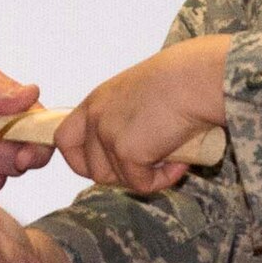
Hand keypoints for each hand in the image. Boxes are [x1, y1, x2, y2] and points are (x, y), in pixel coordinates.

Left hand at [55, 34, 232, 191]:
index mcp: (96, 101)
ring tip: (171, 157)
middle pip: (88, 167)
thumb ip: (124, 118)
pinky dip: (162, 179)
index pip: (65, 139)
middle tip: (147, 166)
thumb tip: (134, 151)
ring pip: (116, 179)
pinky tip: (180, 161)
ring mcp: (107, 134)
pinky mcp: (127, 152)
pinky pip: (141, 184)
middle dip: (117, 175)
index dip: (81, 159)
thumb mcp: (139, 95)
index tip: (107, 165)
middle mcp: (95, 117)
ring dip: (143, 176)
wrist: (196, 78)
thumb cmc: (181, 80)